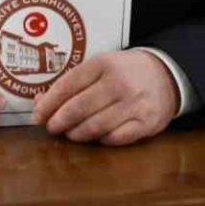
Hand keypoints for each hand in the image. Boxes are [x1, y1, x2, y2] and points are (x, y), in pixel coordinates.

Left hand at [31, 49, 178, 144]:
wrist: (167, 75)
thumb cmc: (125, 72)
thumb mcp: (100, 67)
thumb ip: (72, 83)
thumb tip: (40, 101)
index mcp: (104, 64)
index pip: (68, 85)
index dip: (49, 103)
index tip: (37, 115)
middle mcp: (119, 83)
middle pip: (78, 108)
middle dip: (59, 121)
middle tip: (51, 127)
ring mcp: (134, 105)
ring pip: (95, 126)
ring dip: (76, 134)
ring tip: (70, 134)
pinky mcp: (146, 124)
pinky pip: (116, 138)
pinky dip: (101, 141)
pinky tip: (95, 137)